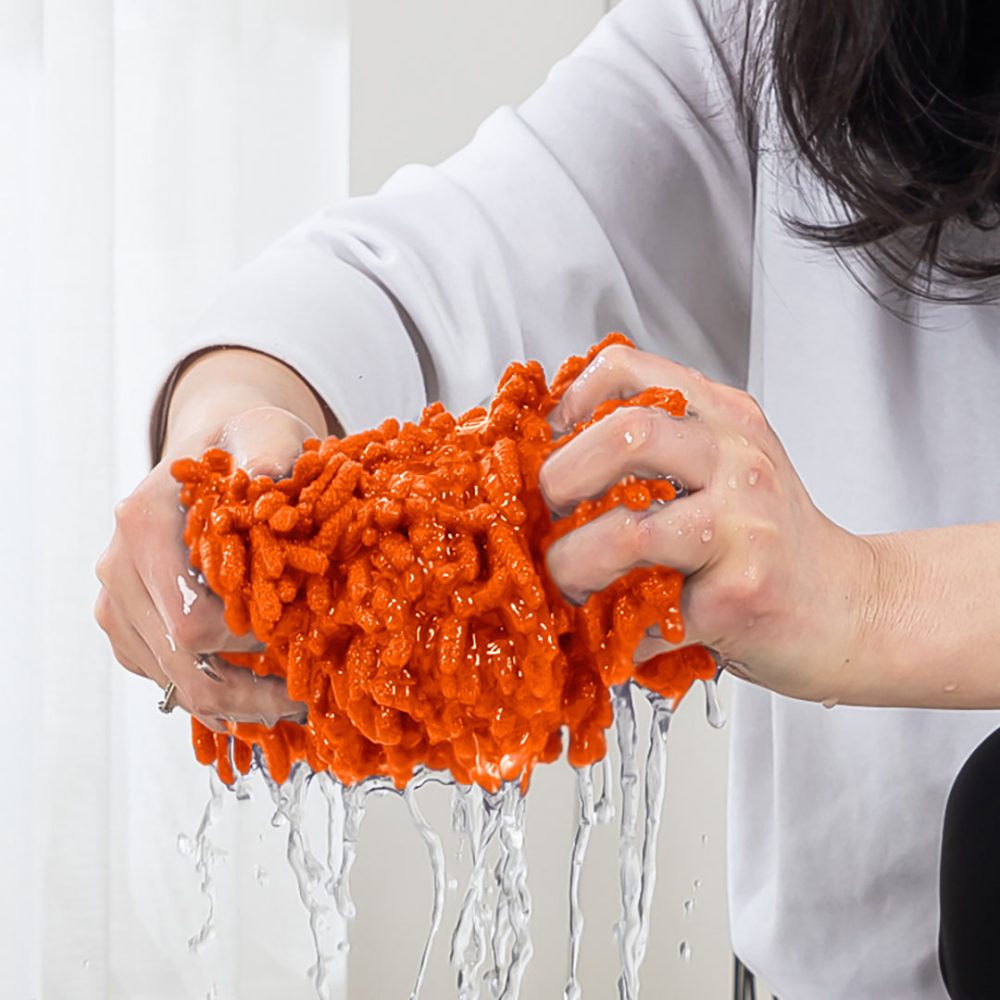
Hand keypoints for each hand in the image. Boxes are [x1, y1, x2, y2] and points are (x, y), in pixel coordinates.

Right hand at [95, 403, 317, 729]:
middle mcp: (118, 566)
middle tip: (302, 699)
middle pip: (178, 658)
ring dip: (230, 701)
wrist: (209, 450)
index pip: (193, 616)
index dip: (250, 643)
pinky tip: (255, 688)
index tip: (304, 647)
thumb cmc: (243, 444)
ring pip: (169, 679)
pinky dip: (210, 691)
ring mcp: (115, 600)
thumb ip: (270, 449)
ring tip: (287, 701)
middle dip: (245, 691)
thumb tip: (269, 475)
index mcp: (144, 522)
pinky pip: (163, 676)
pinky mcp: (125, 624)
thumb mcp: (266, 431)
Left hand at [539, 342, 872, 704]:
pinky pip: (647, 615)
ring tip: (569, 581)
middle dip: (563, 476)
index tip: (552, 442)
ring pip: (629, 531)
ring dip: (574, 564)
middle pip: (627, 433)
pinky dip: (615, 632)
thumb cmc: (774, 542)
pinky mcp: (740, 595)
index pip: (628, 369)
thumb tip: (558, 458)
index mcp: (724, 419)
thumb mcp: (728, 466)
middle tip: (550, 513)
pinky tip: (617, 632)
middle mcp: (737, 461)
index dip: (570, 402)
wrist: (853, 607)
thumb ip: (663, 446)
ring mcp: (744, 527)